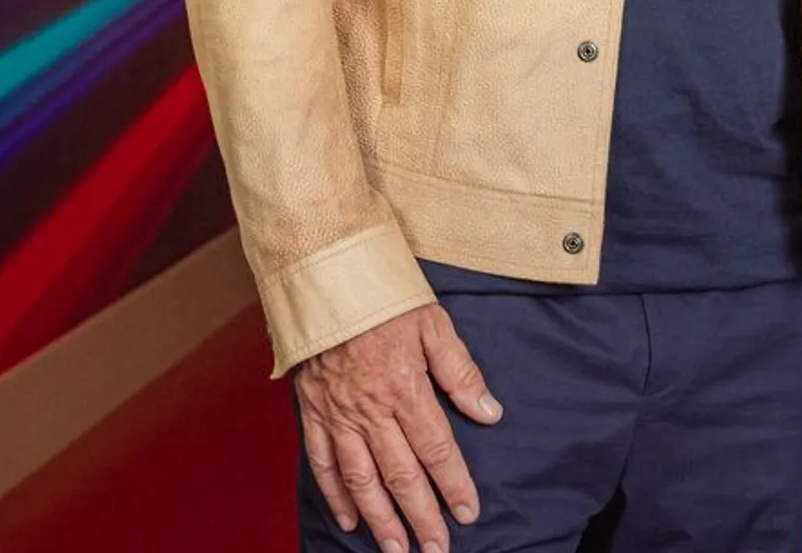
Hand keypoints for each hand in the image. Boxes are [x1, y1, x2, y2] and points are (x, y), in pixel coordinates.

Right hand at [294, 304, 501, 552]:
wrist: (325, 275)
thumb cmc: (384, 295)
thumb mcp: (432, 323)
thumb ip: (460, 371)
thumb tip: (489, 412)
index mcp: (404, 388)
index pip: (435, 449)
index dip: (454, 484)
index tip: (469, 512)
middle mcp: (370, 410)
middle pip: (400, 474)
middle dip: (420, 516)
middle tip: (436, 548)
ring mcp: (337, 415)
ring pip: (361, 479)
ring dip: (380, 519)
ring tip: (396, 548)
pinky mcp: (312, 412)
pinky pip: (322, 463)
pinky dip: (335, 495)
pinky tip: (349, 519)